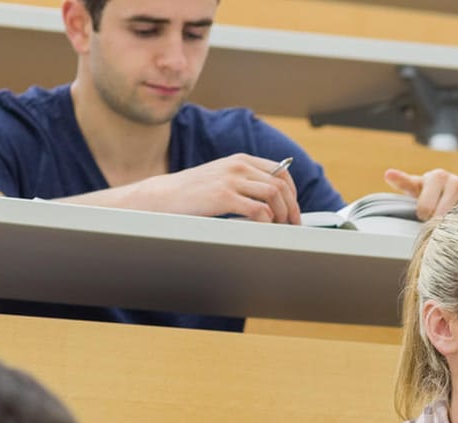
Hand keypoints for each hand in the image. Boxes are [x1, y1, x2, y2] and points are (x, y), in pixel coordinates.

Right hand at [133, 154, 300, 223]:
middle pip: (281, 184)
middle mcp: (239, 166)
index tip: (293, 208)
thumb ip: (245, 182)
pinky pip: (258, 210)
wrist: (164, 195)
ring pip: (274, 195)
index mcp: (241, 160)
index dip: (293, 192)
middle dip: (292, 207)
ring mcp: (231, 180)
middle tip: (293, 224)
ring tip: (280, 228)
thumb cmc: (193, 191)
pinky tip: (263, 228)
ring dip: (282, 214)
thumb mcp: (222, 177)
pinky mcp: (223, 197)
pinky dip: (267, 221)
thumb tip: (272, 201)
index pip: (281, 171)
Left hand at [384, 168, 457, 218]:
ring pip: (453, 220)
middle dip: (435, 222)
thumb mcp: (418, 189)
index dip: (424, 215)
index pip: (425, 206)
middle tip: (437, 218)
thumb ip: (404, 183)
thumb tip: (388, 174)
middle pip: (439, 216)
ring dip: (449, 225)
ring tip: (448, 220)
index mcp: (437, 176)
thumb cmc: (434, 193)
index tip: (425, 214)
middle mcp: (456, 181)